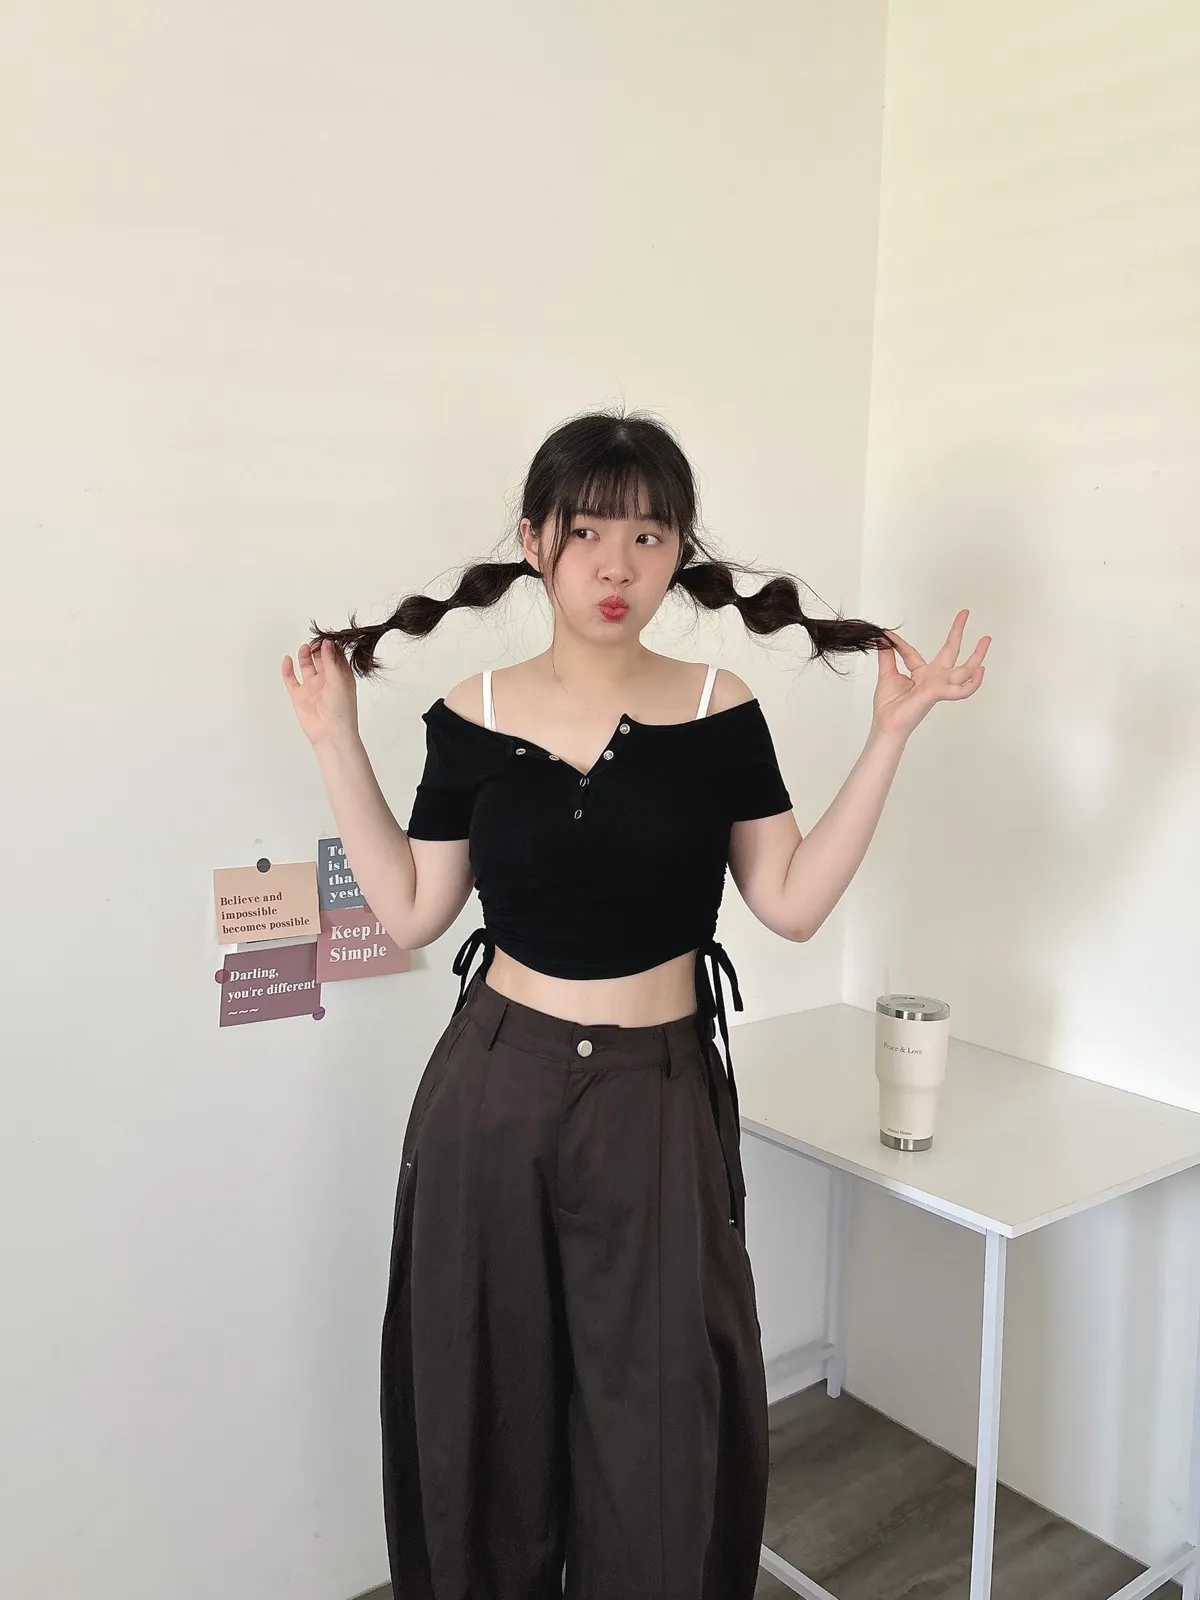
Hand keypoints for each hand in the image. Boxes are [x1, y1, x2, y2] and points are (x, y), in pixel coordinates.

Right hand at [281, 639, 360, 748]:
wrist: (331, 732)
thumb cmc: (342, 710)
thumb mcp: (339, 680)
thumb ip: (331, 661)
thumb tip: (327, 642)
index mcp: (341, 677)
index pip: (335, 656)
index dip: (331, 646)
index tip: (326, 637)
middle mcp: (326, 681)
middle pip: (320, 659)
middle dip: (317, 648)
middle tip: (315, 640)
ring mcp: (312, 688)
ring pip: (306, 666)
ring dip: (305, 656)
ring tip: (305, 647)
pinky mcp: (299, 695)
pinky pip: (291, 679)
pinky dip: (288, 669)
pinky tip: (288, 659)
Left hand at [871, 610, 989, 740]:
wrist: (887, 724)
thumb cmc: (889, 706)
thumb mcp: (887, 675)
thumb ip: (888, 655)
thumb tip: (883, 638)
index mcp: (921, 675)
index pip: (913, 653)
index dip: (900, 643)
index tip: (888, 634)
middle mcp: (933, 678)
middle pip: (950, 651)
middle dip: (958, 632)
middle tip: (965, 613)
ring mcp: (939, 685)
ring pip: (964, 669)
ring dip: (977, 655)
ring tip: (986, 639)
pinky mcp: (939, 693)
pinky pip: (962, 690)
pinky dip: (973, 682)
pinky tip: (981, 670)